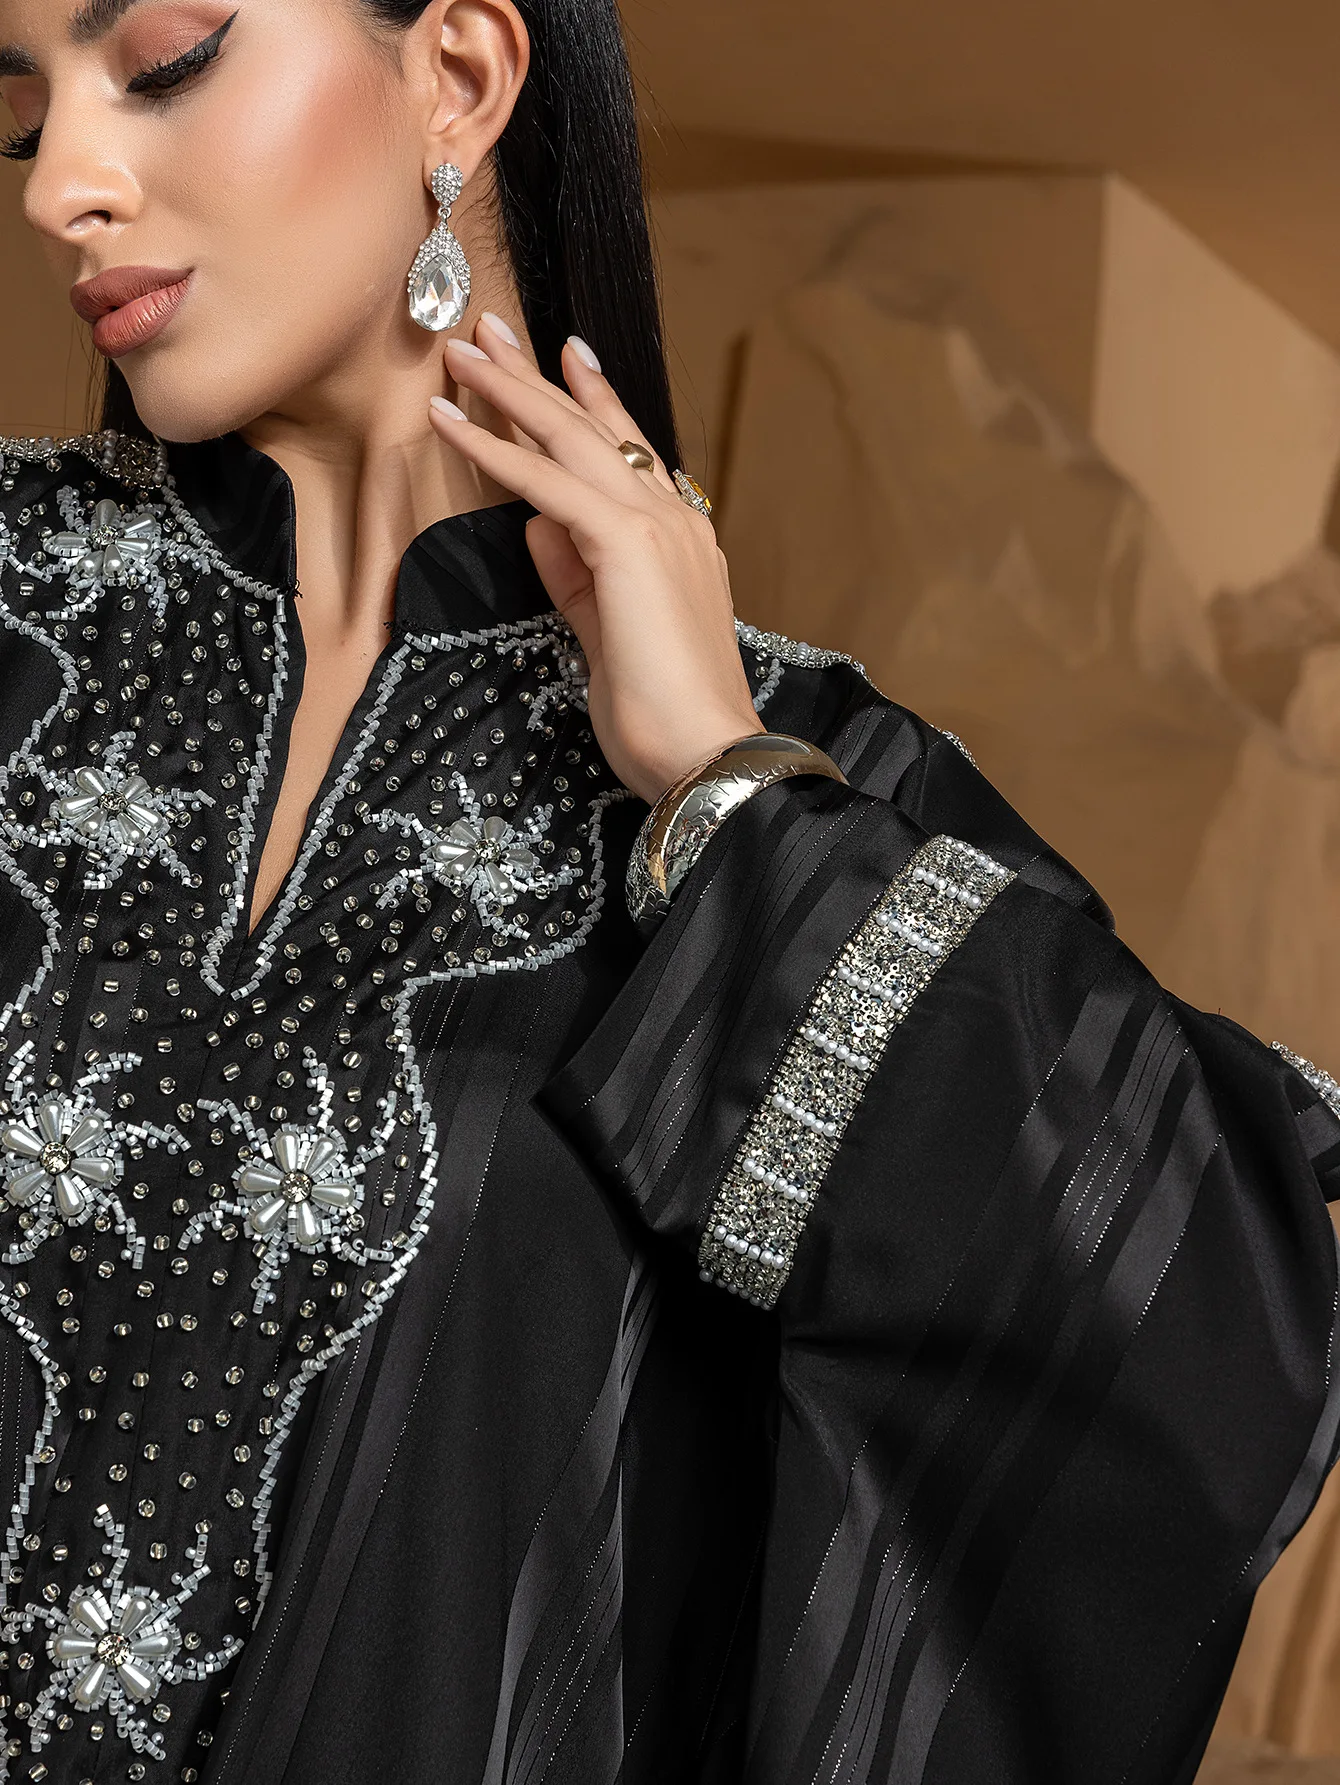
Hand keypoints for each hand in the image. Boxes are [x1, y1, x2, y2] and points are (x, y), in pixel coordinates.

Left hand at [427, 314, 763, 805]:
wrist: (704, 752)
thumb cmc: (662, 712)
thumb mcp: (606, 633)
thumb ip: (577, 577)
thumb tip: (540, 529)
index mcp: (680, 538)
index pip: (625, 454)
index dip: (589, 403)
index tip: (561, 360)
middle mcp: (674, 517)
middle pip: (594, 430)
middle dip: (538, 377)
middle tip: (490, 330)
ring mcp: (656, 525)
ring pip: (569, 440)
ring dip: (509, 391)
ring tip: (462, 351)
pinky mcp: (626, 545)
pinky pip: (546, 484)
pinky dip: (495, 448)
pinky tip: (452, 420)